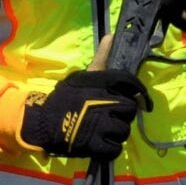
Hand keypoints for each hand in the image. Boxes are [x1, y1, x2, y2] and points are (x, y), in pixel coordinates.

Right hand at [20, 69, 145, 159]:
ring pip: (124, 130)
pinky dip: (110, 149)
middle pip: (130, 110)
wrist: (43, 121)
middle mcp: (105, 102)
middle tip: (113, 118)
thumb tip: (112, 35)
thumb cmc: (63, 98)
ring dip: (117, 133)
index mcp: (103, 85)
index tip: (142, 101)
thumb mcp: (82, 76)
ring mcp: (102, 124)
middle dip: (123, 115)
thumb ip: (100, 59)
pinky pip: (115, 149)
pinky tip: (101, 144)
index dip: (140, 94)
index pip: (131, 85)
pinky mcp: (96, 144)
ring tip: (105, 132)